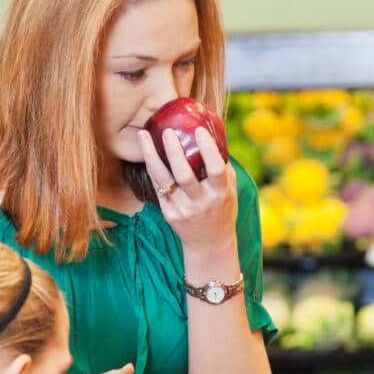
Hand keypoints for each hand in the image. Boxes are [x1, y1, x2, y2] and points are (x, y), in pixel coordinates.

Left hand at [138, 126, 238, 263]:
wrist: (210, 244)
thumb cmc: (222, 208)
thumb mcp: (229, 189)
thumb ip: (223, 164)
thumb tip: (212, 131)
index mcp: (220, 193)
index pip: (215, 169)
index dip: (207, 148)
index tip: (199, 130)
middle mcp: (201, 202)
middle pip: (184, 175)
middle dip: (174, 151)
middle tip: (167, 131)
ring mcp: (183, 209)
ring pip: (163, 181)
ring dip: (151, 156)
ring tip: (143, 135)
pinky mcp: (169, 214)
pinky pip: (158, 188)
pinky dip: (151, 169)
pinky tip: (146, 153)